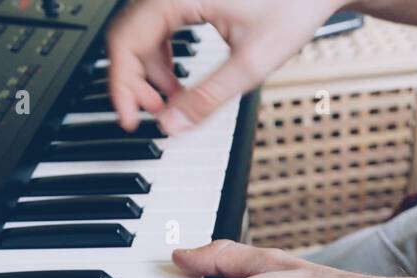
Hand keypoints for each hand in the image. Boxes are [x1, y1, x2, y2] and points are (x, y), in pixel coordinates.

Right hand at [107, 0, 343, 134]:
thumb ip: (208, 97)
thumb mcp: (250, 64)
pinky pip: (158, 27)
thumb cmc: (293, 9)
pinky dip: (161, 58)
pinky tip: (176, 83)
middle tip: (150, 116)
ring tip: (169, 103)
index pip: (127, 41)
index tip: (131, 120)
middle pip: (127, 36)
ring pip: (140, 33)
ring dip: (147, 72)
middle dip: (133, 81)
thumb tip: (171, 126)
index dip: (123, 86)